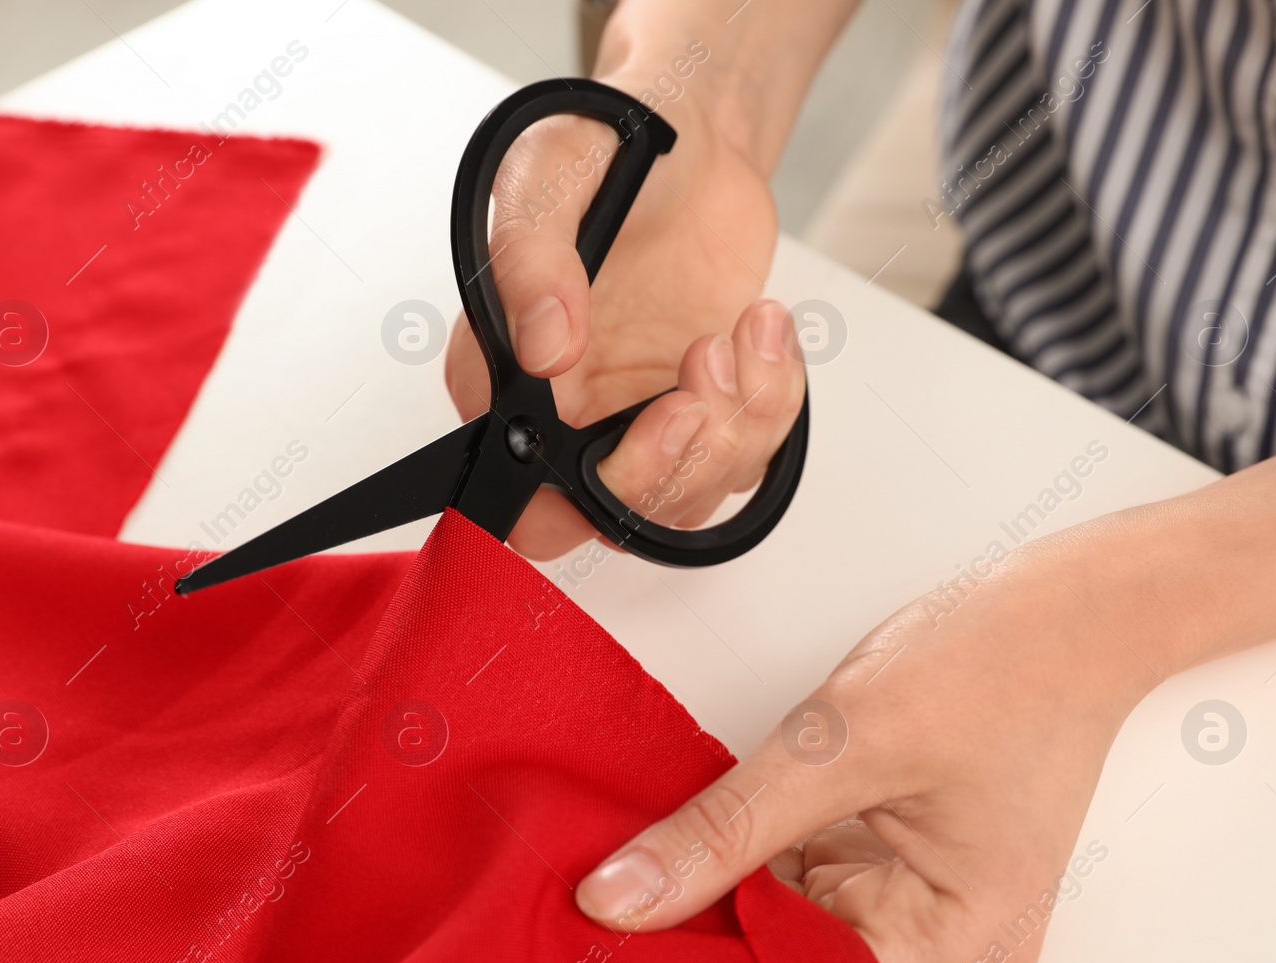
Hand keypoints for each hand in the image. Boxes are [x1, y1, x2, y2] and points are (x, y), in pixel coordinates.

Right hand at [442, 71, 804, 558]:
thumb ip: (532, 258)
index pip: (518, 497)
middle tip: (707, 381)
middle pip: (609, 516)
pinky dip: (773, 400)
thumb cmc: (607, 146)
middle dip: (677, 467)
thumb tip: (543, 346)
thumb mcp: (550, 173)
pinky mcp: (700, 411)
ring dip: (737, 423)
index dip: (587, 492)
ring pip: (687, 496)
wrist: (694, 133)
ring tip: (742, 330)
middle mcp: (563, 412)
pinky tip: (762, 328)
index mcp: (502, 376)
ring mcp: (633, 417)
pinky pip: (744, 457)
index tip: (661, 412)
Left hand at [573, 531, 1161, 962]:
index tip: (631, 916)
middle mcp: (957, 958)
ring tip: (706, 831)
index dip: (711, 954)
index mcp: (960, 949)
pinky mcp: (914, 889)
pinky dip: (775, 860)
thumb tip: (623, 895)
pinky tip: (747, 826)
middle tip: (643, 868)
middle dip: (724, 915)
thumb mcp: (839, 744)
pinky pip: (819, 895)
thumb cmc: (997, 667)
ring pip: (800, 928)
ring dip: (744, 884)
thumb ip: (726, 828)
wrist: (1066, 615)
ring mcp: (937, 924)